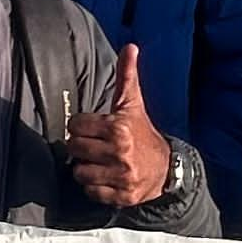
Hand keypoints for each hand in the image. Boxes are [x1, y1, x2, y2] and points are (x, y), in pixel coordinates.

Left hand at [64, 46, 173, 209]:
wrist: (167, 169)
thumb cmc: (142, 133)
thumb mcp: (133, 105)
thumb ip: (127, 76)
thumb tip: (130, 47)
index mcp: (118, 127)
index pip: (76, 125)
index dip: (81, 126)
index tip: (91, 128)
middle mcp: (119, 151)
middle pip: (74, 148)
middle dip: (81, 147)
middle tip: (94, 146)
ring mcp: (121, 175)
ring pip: (80, 173)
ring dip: (86, 169)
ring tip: (99, 163)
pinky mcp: (122, 195)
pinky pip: (91, 192)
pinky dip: (95, 188)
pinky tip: (105, 178)